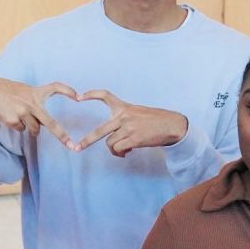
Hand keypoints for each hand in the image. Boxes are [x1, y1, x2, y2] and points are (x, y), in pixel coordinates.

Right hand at [0, 77, 77, 145]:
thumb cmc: (7, 91)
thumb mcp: (24, 90)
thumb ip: (35, 102)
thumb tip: (41, 123)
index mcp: (35, 92)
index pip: (55, 87)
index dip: (68, 91)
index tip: (79, 97)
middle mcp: (31, 103)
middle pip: (50, 122)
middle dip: (61, 135)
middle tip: (71, 145)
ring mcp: (22, 112)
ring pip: (34, 129)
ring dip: (31, 127)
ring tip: (19, 114)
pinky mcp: (13, 120)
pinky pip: (22, 129)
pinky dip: (18, 126)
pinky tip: (10, 115)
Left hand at [73, 90, 188, 155]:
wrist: (172, 125)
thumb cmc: (156, 121)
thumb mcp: (138, 113)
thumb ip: (125, 121)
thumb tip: (116, 141)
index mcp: (125, 107)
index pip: (105, 96)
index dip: (92, 95)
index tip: (80, 96)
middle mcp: (124, 116)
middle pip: (100, 131)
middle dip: (87, 141)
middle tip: (78, 148)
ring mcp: (129, 127)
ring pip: (110, 143)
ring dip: (114, 150)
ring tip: (123, 151)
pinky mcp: (134, 138)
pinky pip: (119, 149)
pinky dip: (120, 153)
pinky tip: (127, 152)